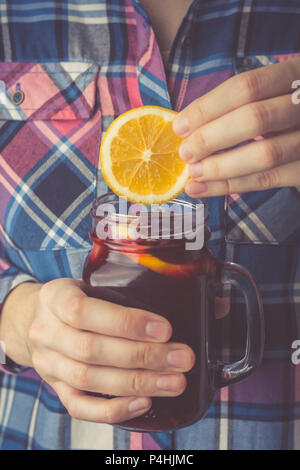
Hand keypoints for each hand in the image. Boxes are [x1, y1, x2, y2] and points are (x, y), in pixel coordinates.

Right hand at [27, 278, 194, 423]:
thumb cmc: (77, 298)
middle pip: (93, 350)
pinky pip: (81, 407)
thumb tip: (215, 304)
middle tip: (182, 359)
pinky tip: (145, 403)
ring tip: (174, 382)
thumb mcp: (96, 282)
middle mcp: (47, 331)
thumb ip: (144, 289)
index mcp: (56, 297)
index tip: (165, 329)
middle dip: (142, 357)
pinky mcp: (56, 388)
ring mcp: (49, 364)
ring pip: (89, 380)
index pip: (86, 310)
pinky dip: (114, 409)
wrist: (34, 319)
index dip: (127, 322)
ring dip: (136, 383)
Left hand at [173, 56, 299, 196]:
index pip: (247, 86)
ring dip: (220, 167)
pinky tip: (203, 189)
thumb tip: (185, 126)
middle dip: (211, 138)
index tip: (179, 126)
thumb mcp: (270, 96)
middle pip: (255, 119)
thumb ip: (237, 105)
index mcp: (295, 75)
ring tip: (192, 174)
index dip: (208, 107)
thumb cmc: (283, 116)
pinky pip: (267, 181)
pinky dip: (230, 186)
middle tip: (185, 153)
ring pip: (264, 154)